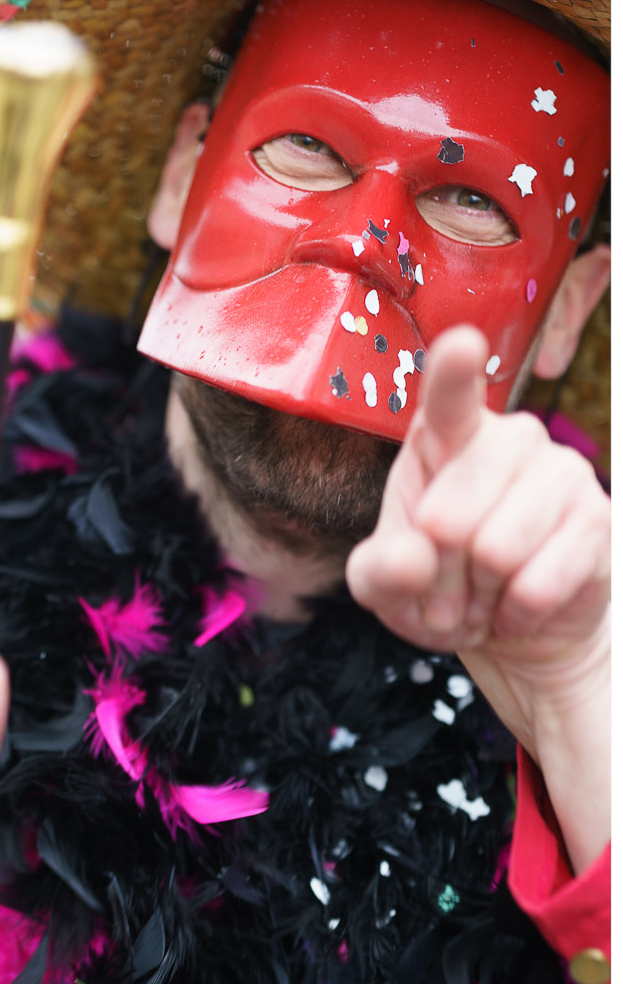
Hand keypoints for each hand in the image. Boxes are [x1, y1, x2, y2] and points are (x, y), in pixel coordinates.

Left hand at [346, 326, 608, 870]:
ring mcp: (560, 483)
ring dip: (483, 587)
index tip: (459, 343)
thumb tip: (403, 557)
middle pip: (454, 501)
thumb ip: (383, 572)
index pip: (448, 400)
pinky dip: (526, 603)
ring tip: (486, 596)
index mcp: (442, 449)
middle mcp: (505, 451)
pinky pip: (555, 567)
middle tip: (450, 585)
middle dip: (438, 562)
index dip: (455, 371)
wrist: (519, 640)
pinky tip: (523, 606)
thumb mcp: (393, 592)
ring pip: (504, 536)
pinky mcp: (600, 527)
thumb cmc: (445, 597)